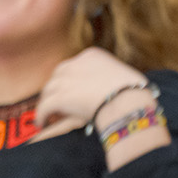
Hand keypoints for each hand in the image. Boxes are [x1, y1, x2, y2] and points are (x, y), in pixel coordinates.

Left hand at [35, 47, 150, 130]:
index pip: (74, 66)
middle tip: (59, 102)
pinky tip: (42, 123)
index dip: (71, 80)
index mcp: (91, 55)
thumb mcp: (124, 74)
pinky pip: (44, 107)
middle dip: (57, 89)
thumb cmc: (135, 91)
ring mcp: (65, 80)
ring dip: (47, 103)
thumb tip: (113, 86)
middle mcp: (75, 64)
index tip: (72, 90)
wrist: (129, 101)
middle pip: (57, 76)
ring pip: (48, 91)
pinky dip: (41, 115)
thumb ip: (112, 76)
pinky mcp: (59, 97)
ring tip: (49, 114)